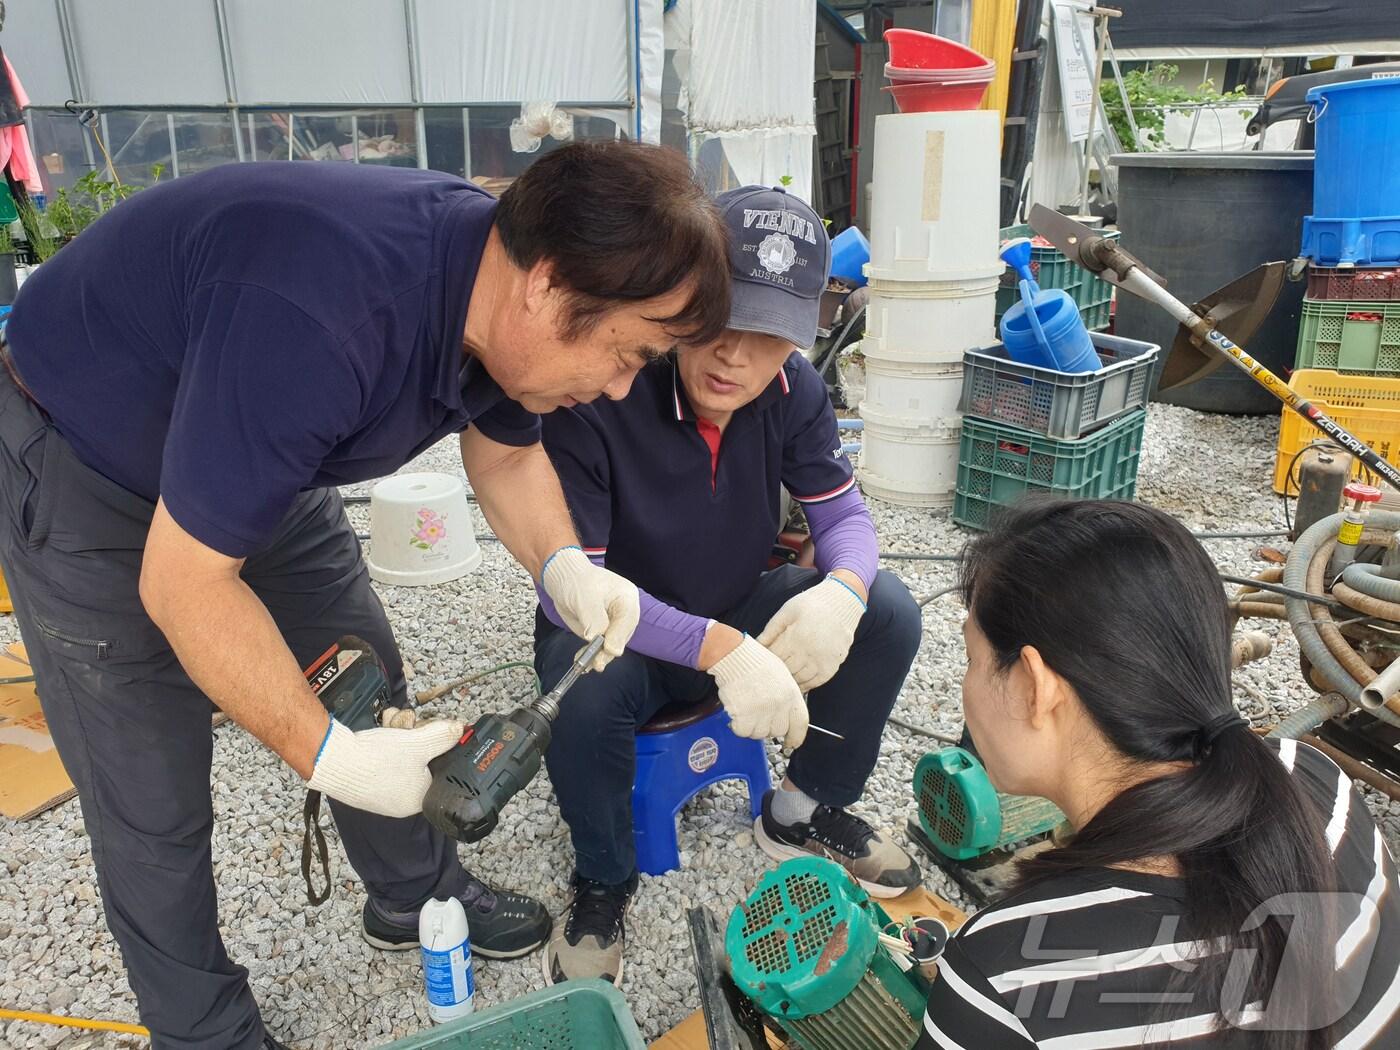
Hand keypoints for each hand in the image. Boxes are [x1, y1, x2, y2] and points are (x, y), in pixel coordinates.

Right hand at [307, 718, 463, 817]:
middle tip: (408, 724)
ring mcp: (382, 791)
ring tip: (392, 723)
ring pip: (402, 753)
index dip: (438, 745)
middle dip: (415, 734)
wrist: (332, 760)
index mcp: (419, 800)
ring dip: (399, 732)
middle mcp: (401, 800)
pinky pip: (384, 757)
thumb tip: (460, 730)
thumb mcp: (419, 743)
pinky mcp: (366, 780)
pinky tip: (382, 728)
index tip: (434, 730)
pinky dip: (384, 739)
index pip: (439, 769)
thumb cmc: (376, 759)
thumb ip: (443, 737)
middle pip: (420, 759)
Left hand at [540, 546, 640, 669]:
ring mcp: (613, 623)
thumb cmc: (576, 581)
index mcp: (626, 598)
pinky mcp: (602, 632)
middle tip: (596, 663)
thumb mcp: (585, 598)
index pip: (627, 620)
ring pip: (610, 646)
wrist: (564, 580)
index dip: (618, 636)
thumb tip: (598, 639)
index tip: (609, 649)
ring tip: (585, 664)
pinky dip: (590, 655)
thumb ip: (594, 619)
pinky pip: (599, 647)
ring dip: (598, 657)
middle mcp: (624, 613)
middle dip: (607, 651)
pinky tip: (582, 662)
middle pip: (621, 637)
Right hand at [708, 635, 808, 748]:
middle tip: (759, 716)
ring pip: (759, 733)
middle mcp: (778, 705)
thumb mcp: (781, 676)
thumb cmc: (755, 661)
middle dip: (768, 727)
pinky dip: (738, 725)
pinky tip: (737, 712)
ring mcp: (761, 711)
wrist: (734, 655)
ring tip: (746, 709)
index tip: (791, 743)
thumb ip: (786, 697)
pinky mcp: (743, 715)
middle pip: (778, 731)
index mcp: (791, 694)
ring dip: (752, 726)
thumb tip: (785, 716)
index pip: (801, 723)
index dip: (796, 736)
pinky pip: (743, 731)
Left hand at [757, 576, 865, 691]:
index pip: (774, 656)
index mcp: (796, 636)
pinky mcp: (832, 667)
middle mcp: (809, 651)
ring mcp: (822, 661)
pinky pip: (814, 682)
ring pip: (798, 679)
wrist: (842, 604)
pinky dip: (804, 685)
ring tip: (779, 679)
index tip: (760, 660)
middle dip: (775, 671)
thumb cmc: (812, 604)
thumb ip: (771, 629)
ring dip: (788, 680)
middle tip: (766, 673)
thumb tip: (756, 645)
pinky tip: (796, 683)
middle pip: (785, 670)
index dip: (765, 659)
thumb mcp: (788, 610)